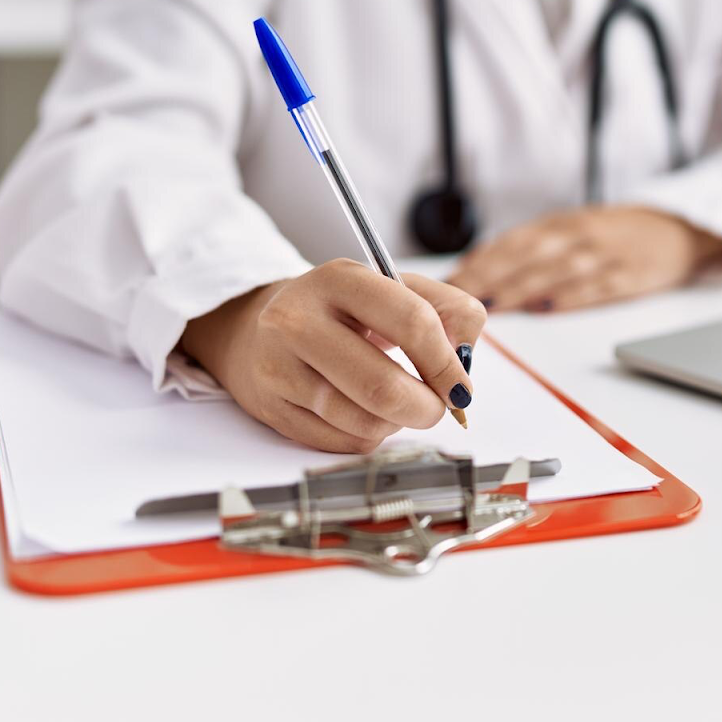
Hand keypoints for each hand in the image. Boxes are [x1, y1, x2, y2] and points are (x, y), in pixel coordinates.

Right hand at [180, 261, 484, 452]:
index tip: (461, 387)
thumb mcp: (391, 289)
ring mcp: (278, 366)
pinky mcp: (270, 408)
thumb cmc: (339, 312)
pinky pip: (341, 442)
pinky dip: (368, 436)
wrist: (258, 329)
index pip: (412, 322)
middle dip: (426, 407)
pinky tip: (362, 412)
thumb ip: (446, 309)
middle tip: (438, 408)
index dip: (446, 363)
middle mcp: (299, 320)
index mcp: (340, 279)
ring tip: (395, 404)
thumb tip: (464, 358)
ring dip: (396, 423)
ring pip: (362, 422)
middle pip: (382, 386)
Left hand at [447, 205, 721, 312]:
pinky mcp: (630, 275)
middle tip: (455, 301)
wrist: (681, 229)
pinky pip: (596, 286)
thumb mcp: (577, 229)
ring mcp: (605, 254)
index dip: (479, 262)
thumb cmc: (621, 234)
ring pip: (554, 271)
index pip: (511, 242)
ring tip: (490, 309)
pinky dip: (571, 296)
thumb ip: (536, 248)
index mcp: (562, 223)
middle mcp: (579, 234)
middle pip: (526, 256)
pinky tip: (547, 308)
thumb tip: (485, 272)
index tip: (448, 283)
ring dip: (519, 289)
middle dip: (488, 278)